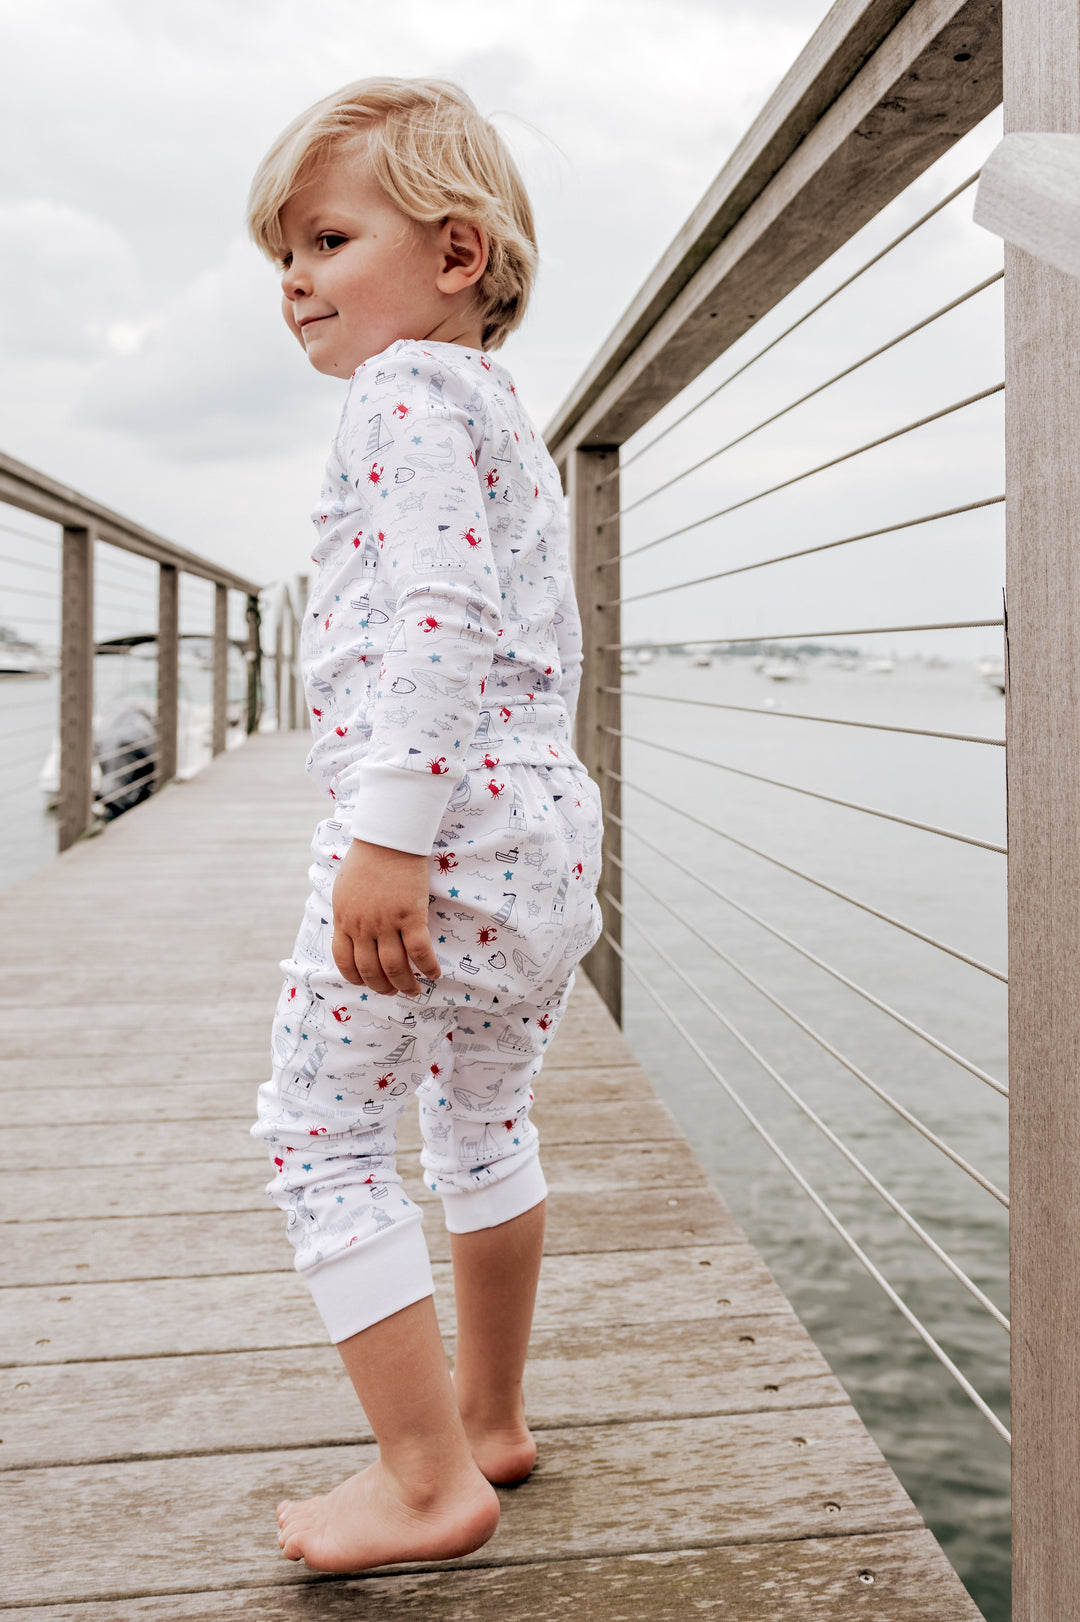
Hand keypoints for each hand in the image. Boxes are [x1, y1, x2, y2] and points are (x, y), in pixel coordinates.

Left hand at [331, 840, 441, 996]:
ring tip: (413, 991)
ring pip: (395, 967)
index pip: (345, 961)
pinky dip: (428, 967)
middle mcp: (363, 927)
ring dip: (405, 984)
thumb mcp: (344, 888)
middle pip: (370, 970)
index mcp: (344, 920)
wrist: (387, 839)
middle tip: (393, 992)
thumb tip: (351, 929)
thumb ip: (347, 912)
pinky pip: (420, 951)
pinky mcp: (410, 916)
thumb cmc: (366, 857)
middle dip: (382, 987)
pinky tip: (434, 974)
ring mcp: (386, 923)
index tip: (367, 983)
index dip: (357, 978)